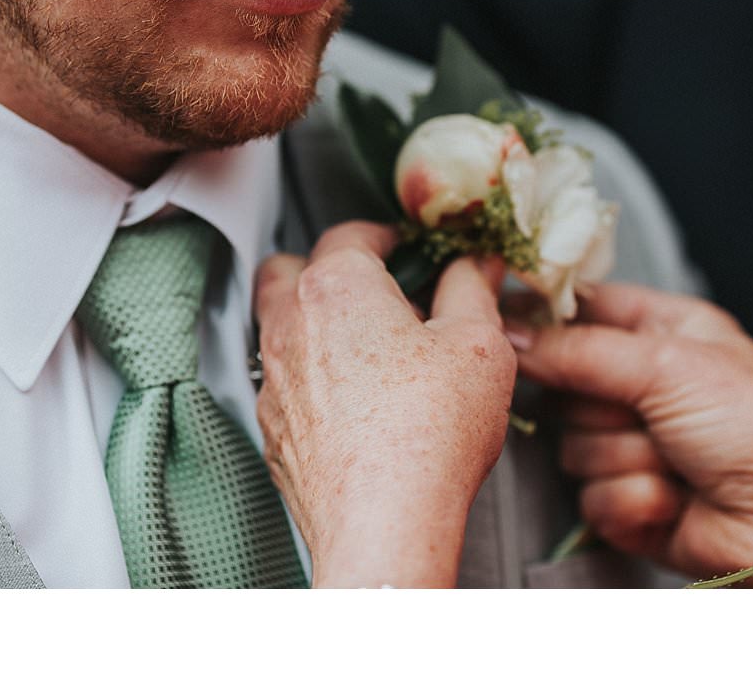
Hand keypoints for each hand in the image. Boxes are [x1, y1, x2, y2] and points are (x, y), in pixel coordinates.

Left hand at [254, 222, 515, 587]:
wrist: (384, 519)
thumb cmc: (428, 431)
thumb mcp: (479, 343)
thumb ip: (473, 290)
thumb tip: (474, 266)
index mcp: (337, 287)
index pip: (350, 233)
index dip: (386, 235)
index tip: (412, 249)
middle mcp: (290, 326)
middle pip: (289, 269)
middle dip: (327, 268)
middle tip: (377, 288)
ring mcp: (273, 381)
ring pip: (280, 328)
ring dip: (317, 325)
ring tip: (371, 348)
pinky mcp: (274, 430)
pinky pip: (284, 385)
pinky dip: (313, 380)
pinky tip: (358, 404)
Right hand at [507, 283, 752, 588]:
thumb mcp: (669, 364)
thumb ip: (579, 349)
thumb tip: (508, 333)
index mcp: (667, 332)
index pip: (583, 310)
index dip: (546, 318)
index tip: (509, 324)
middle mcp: (650, 386)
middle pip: (565, 387)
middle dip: (602, 408)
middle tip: (647, 412)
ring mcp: (640, 446)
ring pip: (574, 449)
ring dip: (626, 459)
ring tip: (678, 460)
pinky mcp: (634, 504)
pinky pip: (592, 500)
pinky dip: (634, 501)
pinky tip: (676, 500)